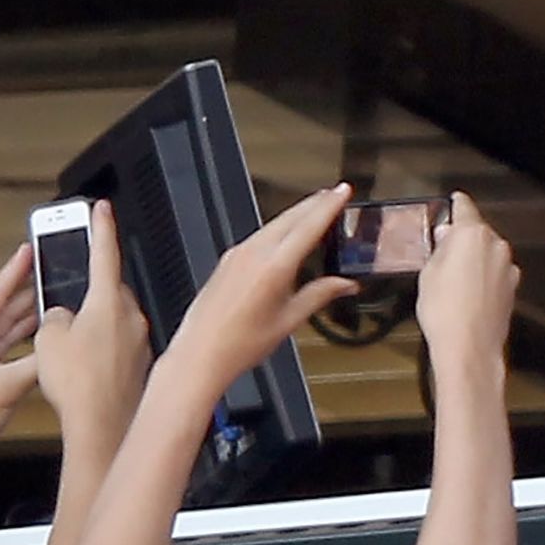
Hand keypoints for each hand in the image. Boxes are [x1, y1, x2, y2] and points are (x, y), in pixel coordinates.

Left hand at [0, 246, 42, 453]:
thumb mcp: (9, 385)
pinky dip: (16, 336)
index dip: (15, 269)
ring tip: (48, 298)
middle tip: (46, 271)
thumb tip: (58, 348)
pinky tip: (35, 333)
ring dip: (22, 314)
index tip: (28, 249)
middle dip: (23, 290)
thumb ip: (38, 362)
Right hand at [36, 201, 150, 448]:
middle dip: (89, 293)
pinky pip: (121, 345)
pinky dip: (105, 349)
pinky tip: (86, 368)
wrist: (103, 428)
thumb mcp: (49, 339)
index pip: (105, 252)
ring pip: (115, 320)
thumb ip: (54, 315)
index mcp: (108, 301)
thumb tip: (61, 315)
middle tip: (68, 304)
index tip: (102, 209)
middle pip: (110, 290)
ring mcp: (140, 342)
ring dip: (95, 325)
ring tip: (71, 350)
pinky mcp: (142, 364)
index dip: (101, 227)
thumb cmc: (80, 387)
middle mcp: (131, 317)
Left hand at [160, 185, 356, 401]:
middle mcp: (253, 254)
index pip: (309, 226)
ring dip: (296, 214)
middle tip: (334, 193)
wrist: (200, 353)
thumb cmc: (239, 344)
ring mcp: (237, 254)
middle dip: (315, 203)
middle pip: (290, 217)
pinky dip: (278, 228)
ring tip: (315, 210)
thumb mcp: (289, 321)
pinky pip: (259, 236)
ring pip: (273, 224)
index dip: (330, 206)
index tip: (343, 191)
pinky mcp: (228, 260)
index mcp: (273, 266)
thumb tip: (344, 285)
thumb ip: (319, 295)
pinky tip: (285, 235)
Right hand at [414, 195, 517, 380]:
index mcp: (473, 234)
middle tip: (443, 250)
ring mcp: (508, 268)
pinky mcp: (513, 288)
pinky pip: (495, 273)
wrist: (470, 348)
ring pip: (489, 253)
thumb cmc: (443, 309)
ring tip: (454, 278)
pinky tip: (469, 293)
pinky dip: (484, 276)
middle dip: (463, 237)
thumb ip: (441, 248)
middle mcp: (496, 245)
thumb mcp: (429, 273)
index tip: (454, 200)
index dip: (456, 203)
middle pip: (478, 232)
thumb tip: (447, 235)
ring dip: (475, 258)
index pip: (464, 207)